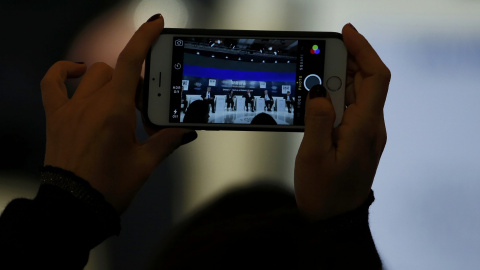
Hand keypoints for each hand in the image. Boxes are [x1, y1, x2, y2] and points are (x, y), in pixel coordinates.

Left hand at [40, 14, 196, 212]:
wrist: (74, 207)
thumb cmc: (110, 187)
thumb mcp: (144, 164)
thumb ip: (167, 141)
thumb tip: (187, 130)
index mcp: (116, 112)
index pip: (131, 62)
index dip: (144, 38)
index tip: (155, 23)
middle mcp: (92, 103)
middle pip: (118, 72)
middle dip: (137, 83)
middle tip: (144, 109)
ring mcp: (71, 108)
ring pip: (94, 74)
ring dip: (111, 80)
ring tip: (119, 102)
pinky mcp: (56, 116)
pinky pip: (52, 82)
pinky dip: (63, 72)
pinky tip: (76, 72)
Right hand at [294, 24, 389, 219]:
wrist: (334, 218)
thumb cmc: (324, 192)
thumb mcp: (314, 157)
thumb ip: (318, 121)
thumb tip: (318, 91)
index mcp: (364, 128)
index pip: (375, 78)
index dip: (364, 50)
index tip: (346, 33)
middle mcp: (370, 126)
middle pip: (367, 80)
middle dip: (347, 58)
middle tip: (321, 51)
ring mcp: (365, 131)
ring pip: (358, 92)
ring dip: (340, 75)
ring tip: (316, 68)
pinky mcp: (356, 136)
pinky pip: (350, 106)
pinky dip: (337, 92)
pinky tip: (320, 93)